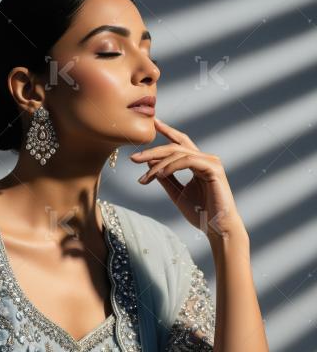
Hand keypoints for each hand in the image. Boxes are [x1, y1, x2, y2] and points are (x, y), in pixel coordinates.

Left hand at [129, 117, 246, 240]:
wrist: (217, 228)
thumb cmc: (201, 213)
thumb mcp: (177, 193)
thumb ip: (166, 178)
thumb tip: (150, 165)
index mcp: (198, 163)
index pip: (180, 143)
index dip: (167, 131)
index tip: (152, 124)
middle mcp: (205, 159)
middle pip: (175, 147)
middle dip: (153, 151)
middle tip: (134, 158)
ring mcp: (211, 162)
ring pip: (179, 154)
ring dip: (158, 164)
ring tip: (145, 176)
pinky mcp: (213, 169)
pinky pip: (188, 161)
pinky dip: (171, 166)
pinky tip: (160, 174)